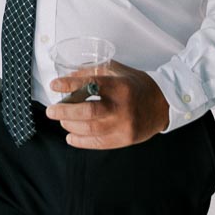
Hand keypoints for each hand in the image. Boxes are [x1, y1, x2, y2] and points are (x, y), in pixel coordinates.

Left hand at [45, 60, 169, 148]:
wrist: (163, 104)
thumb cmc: (137, 85)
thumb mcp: (118, 71)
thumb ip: (95, 71)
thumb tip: (69, 75)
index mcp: (120, 86)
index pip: (90, 85)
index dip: (69, 85)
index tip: (55, 85)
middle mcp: (122, 107)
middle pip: (87, 112)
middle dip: (64, 111)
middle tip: (51, 110)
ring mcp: (124, 125)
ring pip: (90, 129)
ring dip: (70, 125)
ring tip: (62, 120)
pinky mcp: (125, 139)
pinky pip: (98, 143)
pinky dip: (81, 141)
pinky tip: (71, 136)